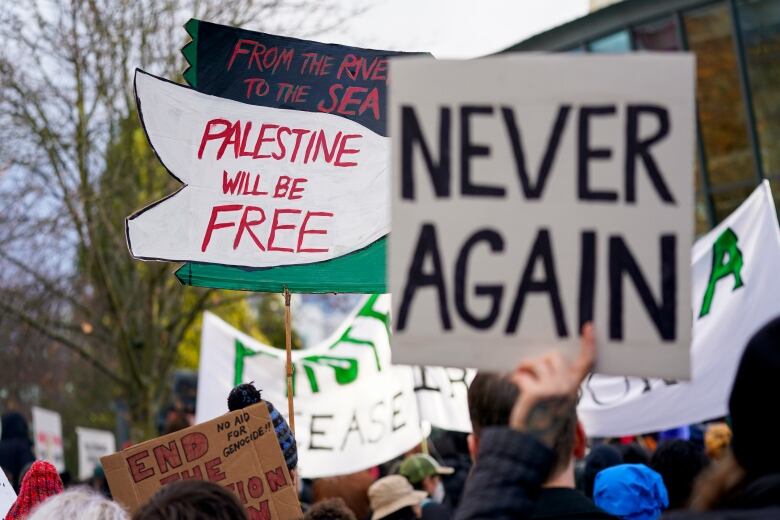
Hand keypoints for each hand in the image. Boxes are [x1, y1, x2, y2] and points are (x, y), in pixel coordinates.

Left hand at [508, 323, 595, 447]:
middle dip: (538, 361)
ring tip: (518, 379)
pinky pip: (521, 375)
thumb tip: (544, 359)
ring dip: (523, 369)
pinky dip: (513, 379)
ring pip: (535, 364)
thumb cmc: (541, 421)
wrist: (532, 446)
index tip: (589, 326)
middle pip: (553, 357)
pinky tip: (511, 385)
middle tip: (527, 372)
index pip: (586, 363)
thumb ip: (556, 383)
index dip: (589, 344)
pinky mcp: (535, 393)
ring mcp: (552, 390)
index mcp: (572, 389)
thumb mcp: (556, 402)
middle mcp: (566, 388)